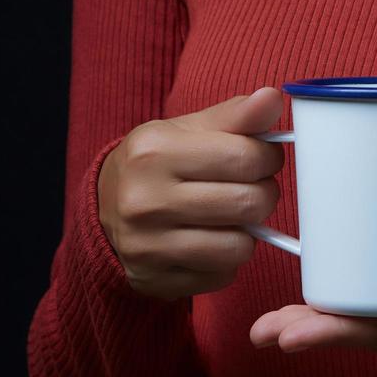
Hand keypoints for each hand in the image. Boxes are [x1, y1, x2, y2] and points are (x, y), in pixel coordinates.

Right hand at [99, 86, 286, 300]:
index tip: (262, 158)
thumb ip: (235, 115)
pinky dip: (226, 259)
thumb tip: (272, 98)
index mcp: (153, 151)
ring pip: (240, 247)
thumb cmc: (157, 164)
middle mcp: (144, 200)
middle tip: (250, 188)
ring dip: (246, 232)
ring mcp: (147, 245)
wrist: (105, 208)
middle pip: (248, 203)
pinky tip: (208, 240)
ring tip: (229, 216)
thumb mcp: (188, 130)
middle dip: (263, 195)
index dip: (268, 158)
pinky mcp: (155, 279)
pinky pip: (223, 275)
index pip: (245, 157)